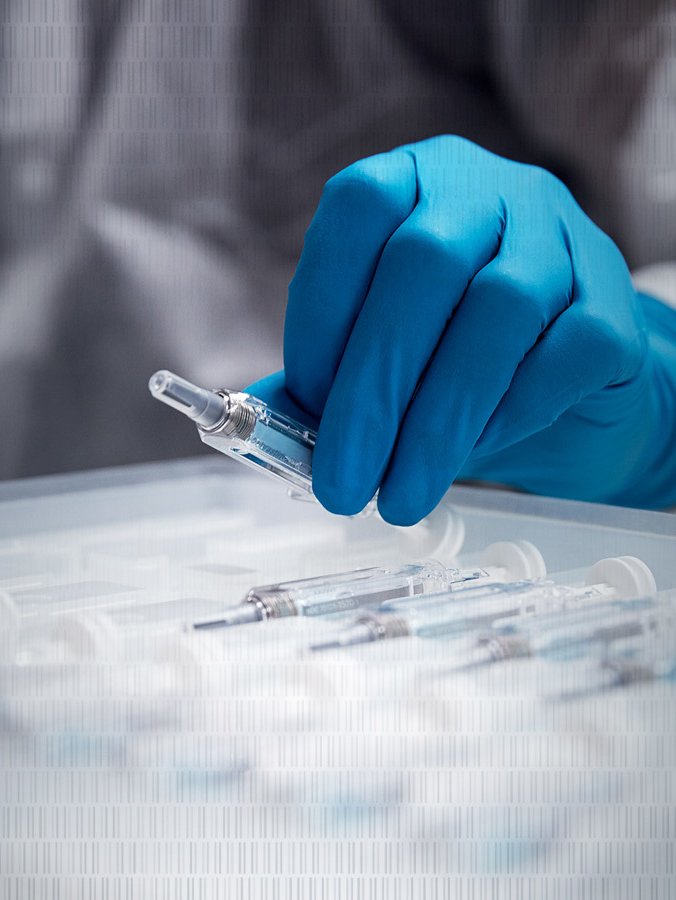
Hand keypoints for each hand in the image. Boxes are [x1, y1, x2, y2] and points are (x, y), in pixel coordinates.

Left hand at [248, 136, 675, 522]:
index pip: (359, 209)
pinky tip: (478, 451)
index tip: (307, 401)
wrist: (563, 382)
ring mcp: (562, 238)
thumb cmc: (452, 362)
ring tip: (401, 494)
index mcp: (415, 183)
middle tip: (344, 482)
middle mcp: (490, 191)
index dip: (324, 305)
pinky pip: (569, 349)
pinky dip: (512, 410)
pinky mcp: (614, 303)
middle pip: (426, 264)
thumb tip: (259, 416)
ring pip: (499, 309)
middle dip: (374, 389)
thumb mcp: (381, 356)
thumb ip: (323, 378)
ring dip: (439, 419)